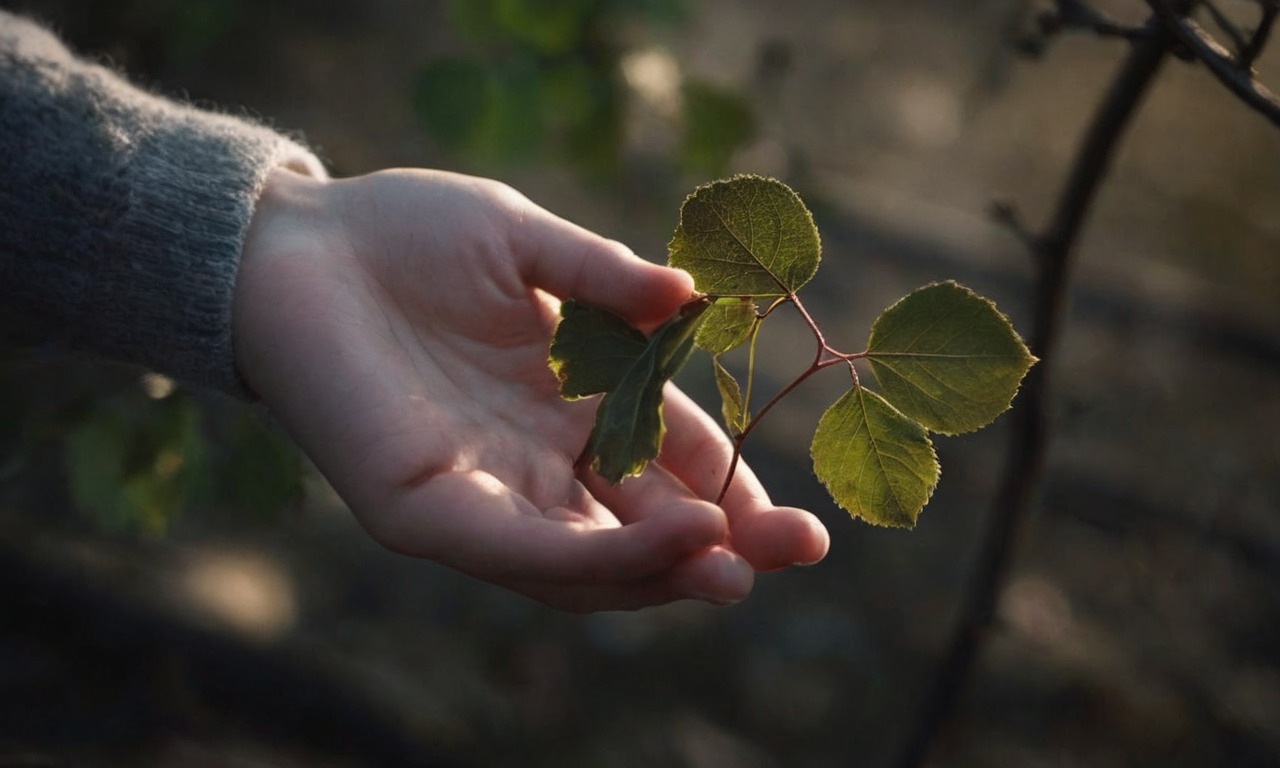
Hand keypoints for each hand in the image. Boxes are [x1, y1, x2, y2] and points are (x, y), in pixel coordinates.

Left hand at [233, 168, 828, 611]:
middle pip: (634, 526)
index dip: (725, 482)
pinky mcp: (424, 509)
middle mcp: (528, 463)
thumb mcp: (523, 242)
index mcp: (562, 405)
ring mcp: (477, 493)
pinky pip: (519, 548)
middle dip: (718, 545)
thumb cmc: (402, 234)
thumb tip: (695, 295)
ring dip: (663, 565)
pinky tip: (668, 541)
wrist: (291, 239)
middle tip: (797, 551)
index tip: (787, 508)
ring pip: (584, 560)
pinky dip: (596, 556)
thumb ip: (604, 276)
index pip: (661, 461)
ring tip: (737, 564)